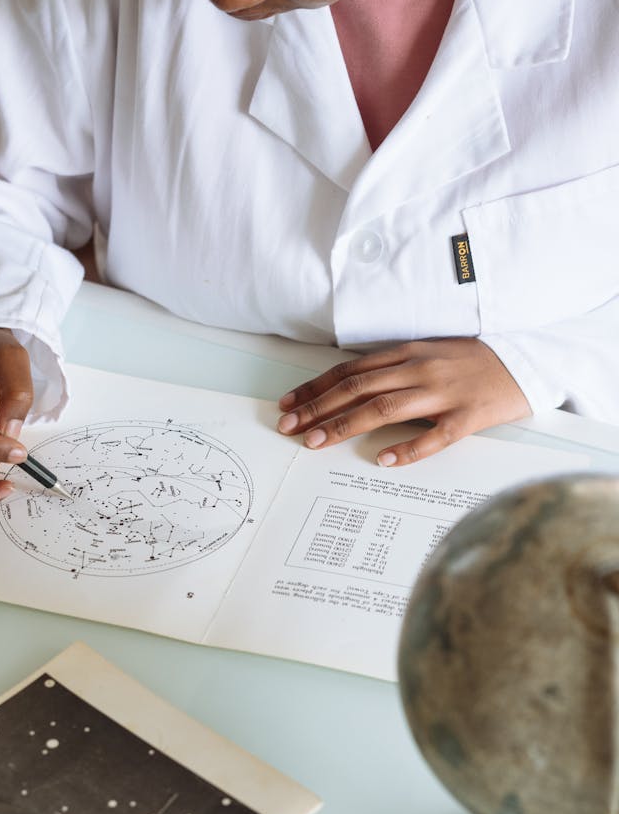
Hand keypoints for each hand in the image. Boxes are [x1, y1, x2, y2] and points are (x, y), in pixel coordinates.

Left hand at [276, 338, 530, 465]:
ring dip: (346, 425)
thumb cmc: (471, 362)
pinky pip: (435, 435)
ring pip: (385, 408)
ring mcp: (444, 392)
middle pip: (358, 388)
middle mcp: (420, 369)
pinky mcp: (468, 416)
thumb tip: (348, 388)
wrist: (524, 361)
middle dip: (318, 408)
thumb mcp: (428, 354)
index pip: (350, 371)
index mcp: (408, 353)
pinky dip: (408, 448)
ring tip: (316, 442)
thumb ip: (392, 368)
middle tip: (288, 426)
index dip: (316, 388)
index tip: (288, 404)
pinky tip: (384, 460)